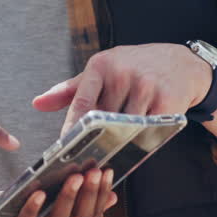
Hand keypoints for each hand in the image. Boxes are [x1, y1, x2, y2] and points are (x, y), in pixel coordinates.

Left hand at [0, 168, 115, 216]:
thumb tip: (112, 196)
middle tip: (94, 171)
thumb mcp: (57, 214)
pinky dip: (33, 208)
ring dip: (68, 198)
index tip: (107, 172)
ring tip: (75, 176)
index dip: (101, 195)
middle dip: (88, 195)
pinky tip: (39, 192)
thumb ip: (81, 208)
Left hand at [32, 43, 212, 134]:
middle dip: (96, 138)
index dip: (72, 128)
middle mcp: (122, 73)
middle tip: (90, 154)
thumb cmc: (132, 67)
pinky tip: (139, 138)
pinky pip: (148, 130)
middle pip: (103, 120)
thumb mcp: (100, 71)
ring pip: (125, 127)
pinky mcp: (167, 101)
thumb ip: (68, 91)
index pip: (81, 102)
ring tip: (116, 145)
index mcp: (100, 65)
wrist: (179, 63)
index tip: (64, 147)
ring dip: (120, 140)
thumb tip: (37, 104)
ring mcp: (145, 86)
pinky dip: (142, 138)